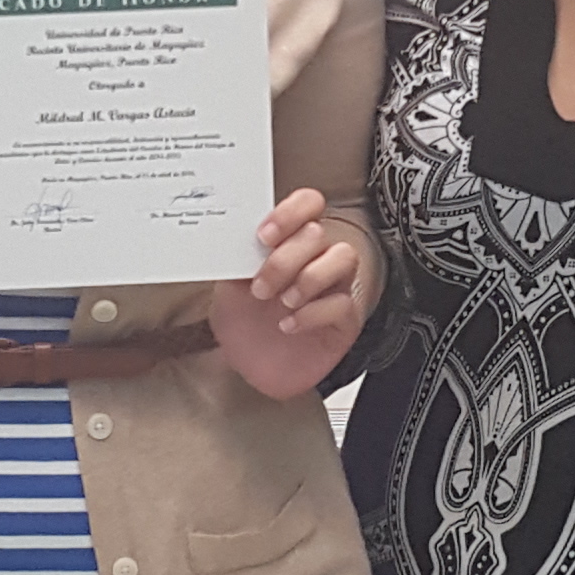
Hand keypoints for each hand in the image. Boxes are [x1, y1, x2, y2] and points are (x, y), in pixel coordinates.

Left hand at [206, 188, 369, 399]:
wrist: (251, 370)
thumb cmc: (244, 323)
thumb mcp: (229, 286)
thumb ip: (236, 259)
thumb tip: (230, 236)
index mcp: (289, 240)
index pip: (308, 203)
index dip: (290, 213)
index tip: (264, 236)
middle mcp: (317, 257)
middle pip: (319, 233)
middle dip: (285, 259)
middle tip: (259, 288)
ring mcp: (335, 286)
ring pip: (343, 257)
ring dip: (308, 278)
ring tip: (281, 302)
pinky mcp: (345, 319)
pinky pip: (342, 303)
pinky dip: (312, 313)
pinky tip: (288, 325)